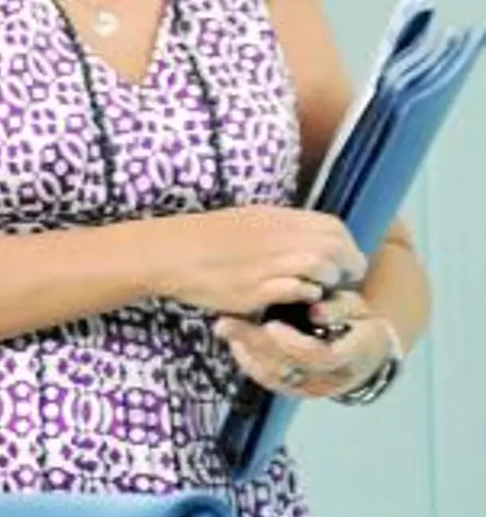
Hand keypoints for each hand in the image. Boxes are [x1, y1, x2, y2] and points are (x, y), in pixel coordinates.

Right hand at [154, 206, 365, 316]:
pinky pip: (299, 290)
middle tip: (340, 282)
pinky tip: (295, 299)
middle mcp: (278, 236)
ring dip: (327, 282)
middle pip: (335, 247)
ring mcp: (268, 262)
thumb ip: (281, 229)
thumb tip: (309, 239)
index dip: (346, 245)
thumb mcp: (248, 220)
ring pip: (323, 267)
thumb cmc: (205, 238)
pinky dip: (305, 295)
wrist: (169, 252)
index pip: (334, 227)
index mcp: (277, 218)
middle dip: (346, 267)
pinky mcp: (257, 288)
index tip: (343, 261)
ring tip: (316, 291)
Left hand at [214, 291, 396, 398]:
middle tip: (227, 323)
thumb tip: (315, 311)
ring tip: (226, 328)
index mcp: (353, 357)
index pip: (320, 356)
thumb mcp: (360, 310)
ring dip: (246, 353)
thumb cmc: (362, 325)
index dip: (293, 343)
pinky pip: (269, 381)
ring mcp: (312, 389)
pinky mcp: (297, 391)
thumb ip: (340, 308)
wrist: (368, 356)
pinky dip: (249, 363)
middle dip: (255, 344)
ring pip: (274, 377)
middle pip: (288, 367)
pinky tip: (234, 343)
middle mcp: (331, 379)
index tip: (270, 325)